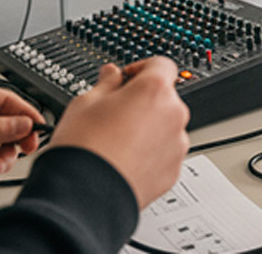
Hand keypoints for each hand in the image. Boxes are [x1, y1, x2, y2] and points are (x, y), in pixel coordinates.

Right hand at [49, 58, 189, 208]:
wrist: (86, 196)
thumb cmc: (84, 148)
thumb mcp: (86, 102)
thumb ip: (106, 83)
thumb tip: (112, 74)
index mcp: (155, 90)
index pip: (161, 64)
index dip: (141, 68)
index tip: (125, 78)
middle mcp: (174, 115)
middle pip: (164, 98)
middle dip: (142, 101)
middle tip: (114, 113)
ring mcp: (177, 145)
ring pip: (165, 127)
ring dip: (148, 128)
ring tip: (116, 142)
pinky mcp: (173, 171)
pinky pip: (165, 153)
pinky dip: (150, 152)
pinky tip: (124, 159)